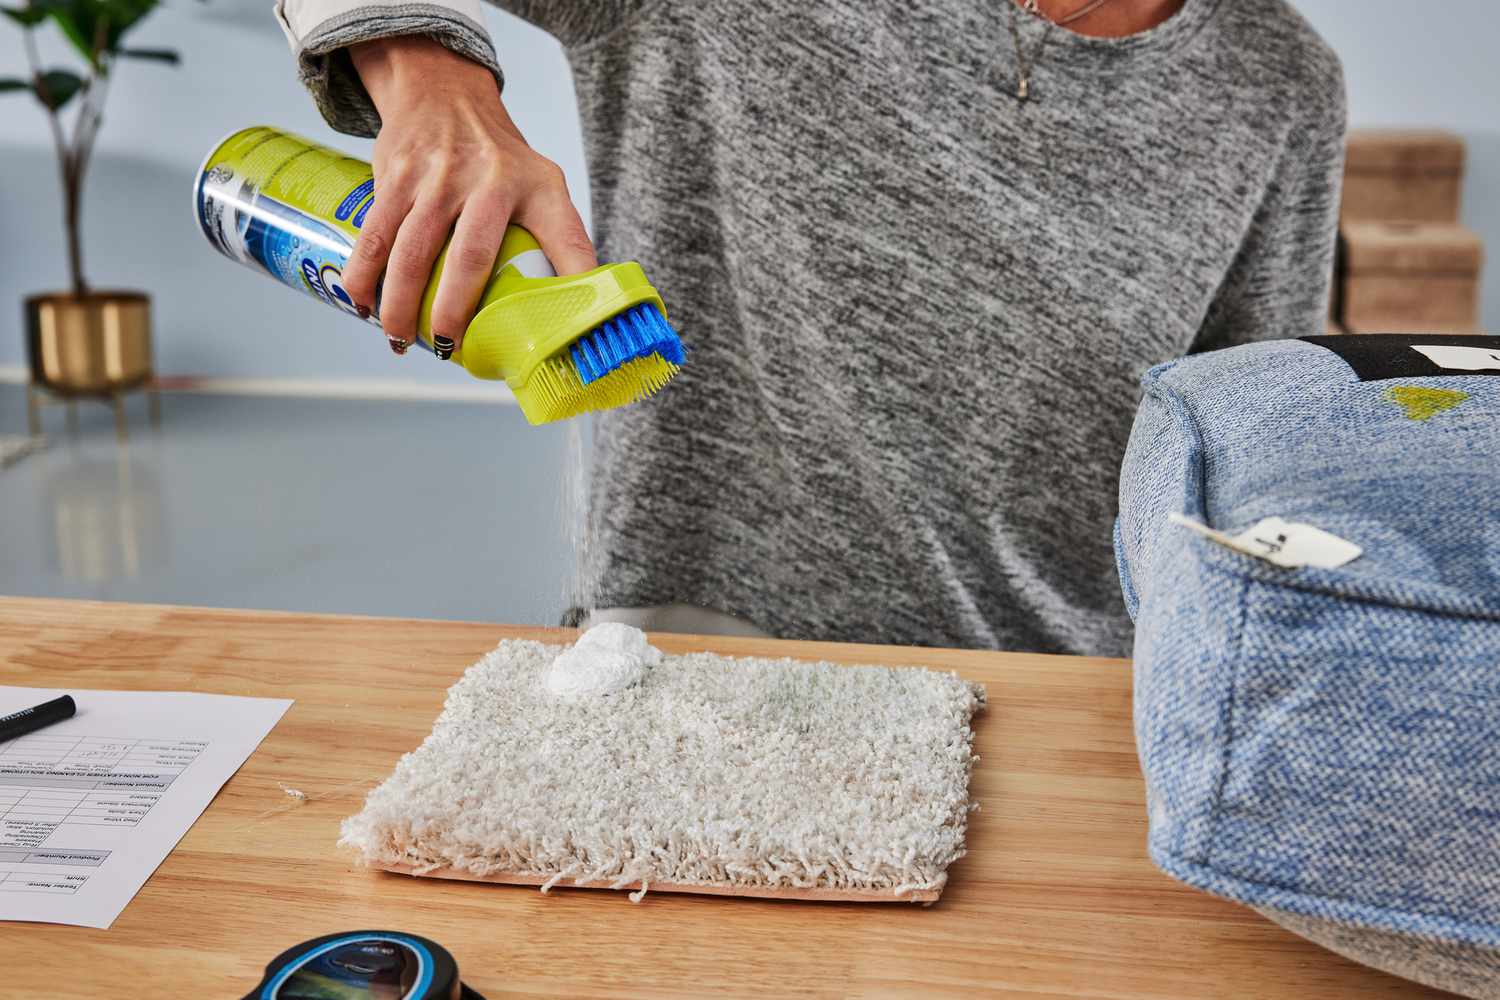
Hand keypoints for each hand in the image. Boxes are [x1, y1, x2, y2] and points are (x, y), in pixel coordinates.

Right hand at [344, 35, 596, 357]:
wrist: (444, 92)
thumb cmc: (500, 160)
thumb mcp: (544, 187)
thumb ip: (561, 241)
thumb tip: (576, 312)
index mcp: (538, 189)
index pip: (566, 238)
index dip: (573, 281)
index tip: (570, 330)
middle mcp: (491, 179)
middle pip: (470, 259)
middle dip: (453, 313)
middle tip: (448, 350)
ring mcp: (439, 175)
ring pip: (413, 252)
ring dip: (400, 304)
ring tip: (400, 339)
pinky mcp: (397, 173)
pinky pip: (376, 234)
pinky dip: (364, 274)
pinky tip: (363, 304)